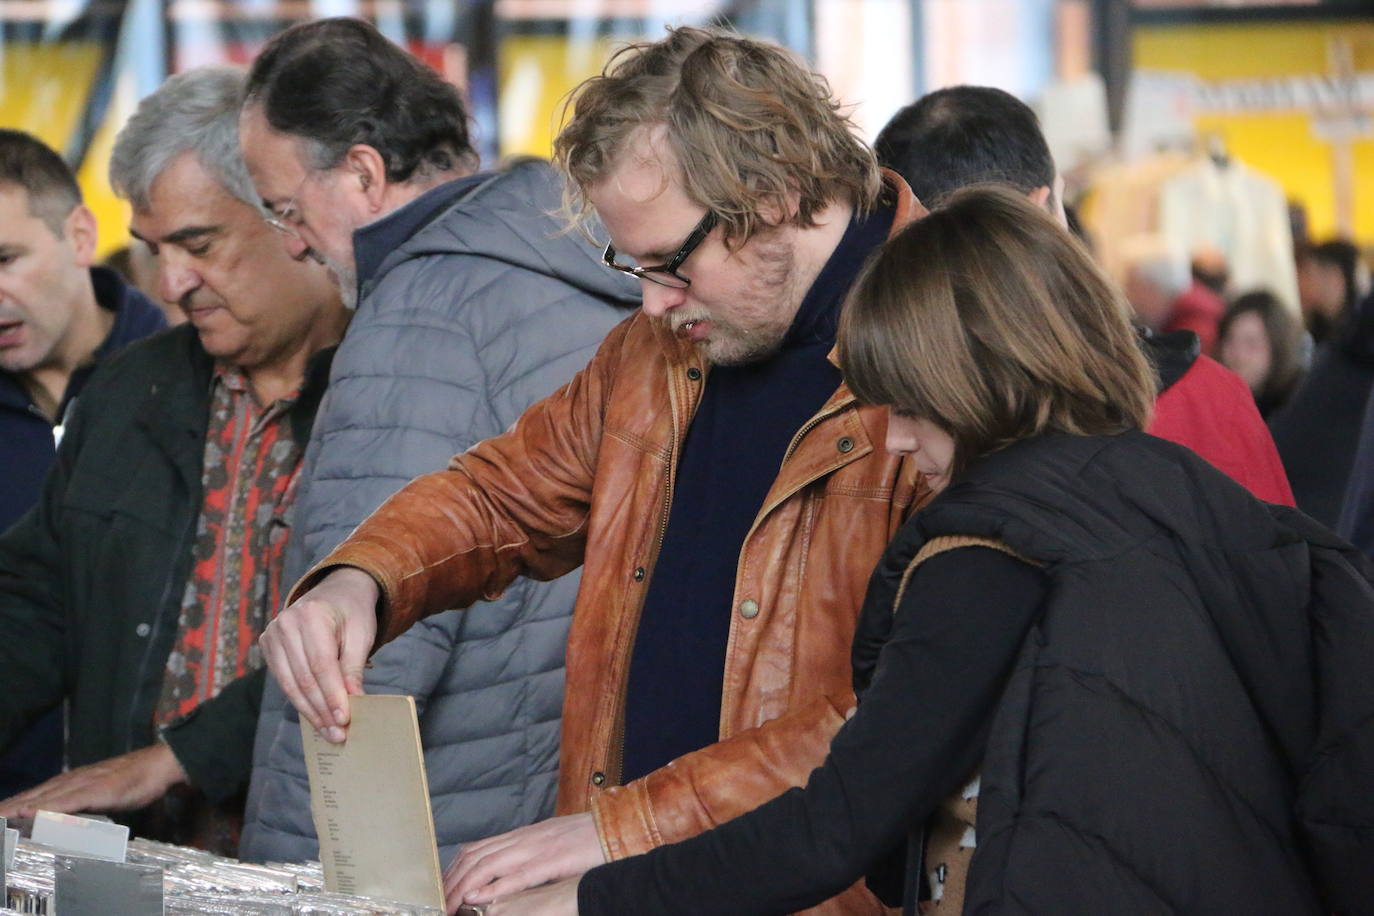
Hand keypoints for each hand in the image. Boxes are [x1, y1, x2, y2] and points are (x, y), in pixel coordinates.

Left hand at [0, 743, 186, 817]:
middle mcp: (73, 780)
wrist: (160, 764)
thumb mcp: (106, 792)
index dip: (15, 803)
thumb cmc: (137, 779)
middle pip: (34, 795)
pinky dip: (45, 807)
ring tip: (0, 816)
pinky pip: (65, 802)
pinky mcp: (95, 790)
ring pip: (43, 798)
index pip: (38, 794)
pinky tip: (29, 812)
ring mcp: (83, 784)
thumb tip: (70, 816)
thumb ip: (86, 801)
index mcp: (74, 781)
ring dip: (18, 807)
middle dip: (10, 806)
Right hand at [259, 566, 378, 741]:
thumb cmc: (353, 613)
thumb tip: (352, 702)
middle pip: (304, 678)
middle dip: (322, 710)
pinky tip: (316, 717)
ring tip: (328, 732)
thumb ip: (353, 668)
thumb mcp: (361, 635)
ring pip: (290, 684)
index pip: (321, 664)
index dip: (332, 695)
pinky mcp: (267, 646)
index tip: (345, 720)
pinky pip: (284, 681)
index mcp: (311, 615)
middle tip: (339, 734)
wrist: (336, 591)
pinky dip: (300, 701)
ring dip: (310, 712)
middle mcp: (285, 623)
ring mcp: (272, 634)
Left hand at [446, 813, 603, 908]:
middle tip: (437, 904)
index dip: (453, 870)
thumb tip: (505, 876)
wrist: (616, 828)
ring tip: (449, 906)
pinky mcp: (553, 860)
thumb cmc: (586, 840)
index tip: (440, 890)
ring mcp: (537, 847)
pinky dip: (494, 887)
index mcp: (523, 835)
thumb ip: (527, 856)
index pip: (476, 849)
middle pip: (475, 857)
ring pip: (488, 865)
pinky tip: (477, 898)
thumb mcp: (550, 845)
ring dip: (463, 887)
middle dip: (451, 882)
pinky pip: (518, 874)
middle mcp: (524, 838)